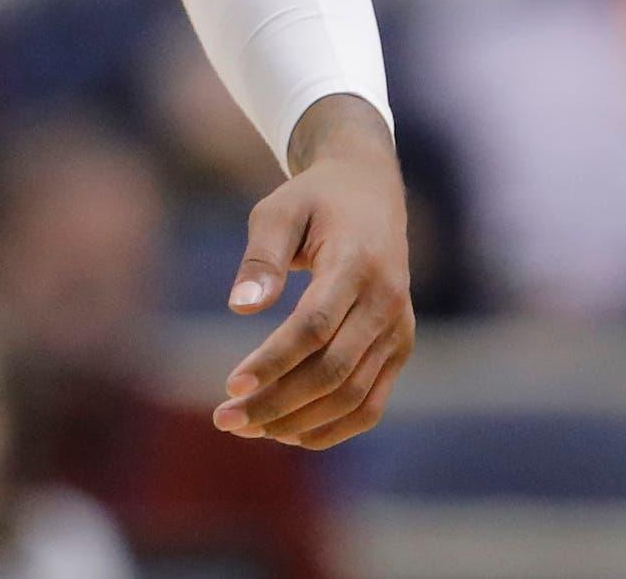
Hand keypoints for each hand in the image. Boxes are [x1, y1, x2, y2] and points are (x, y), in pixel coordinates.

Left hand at [212, 94, 412, 448]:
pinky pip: (372, 402)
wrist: (370, 193)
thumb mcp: (278, 211)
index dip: (273, 361)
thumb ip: (259, 258)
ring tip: (247, 428)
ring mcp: (399, 331)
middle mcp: (386, 304)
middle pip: (332, 371)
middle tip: (225, 419)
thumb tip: (239, 309)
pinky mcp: (400, 348)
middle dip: (277, 402)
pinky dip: (334, 426)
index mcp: (356, 265)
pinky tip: (289, 433)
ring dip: (299, 421)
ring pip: (352, 395)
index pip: (314, 327)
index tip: (230, 385)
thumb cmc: (312, 201)